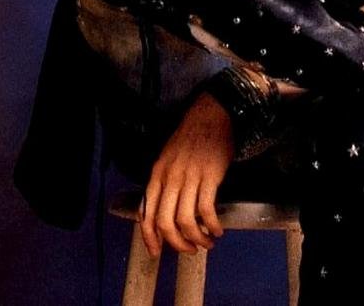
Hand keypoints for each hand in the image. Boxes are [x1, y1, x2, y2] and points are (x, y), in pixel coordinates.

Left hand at [140, 92, 234, 256]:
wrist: (212, 113)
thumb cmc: (192, 135)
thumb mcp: (169, 156)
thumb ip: (164, 181)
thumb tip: (165, 209)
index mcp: (158, 173)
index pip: (146, 213)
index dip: (149, 237)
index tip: (156, 251)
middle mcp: (171, 177)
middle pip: (165, 222)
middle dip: (176, 243)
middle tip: (188, 250)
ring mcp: (190, 176)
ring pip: (186, 220)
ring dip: (196, 238)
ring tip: (206, 242)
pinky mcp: (210, 175)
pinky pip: (207, 209)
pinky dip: (212, 225)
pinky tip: (217, 229)